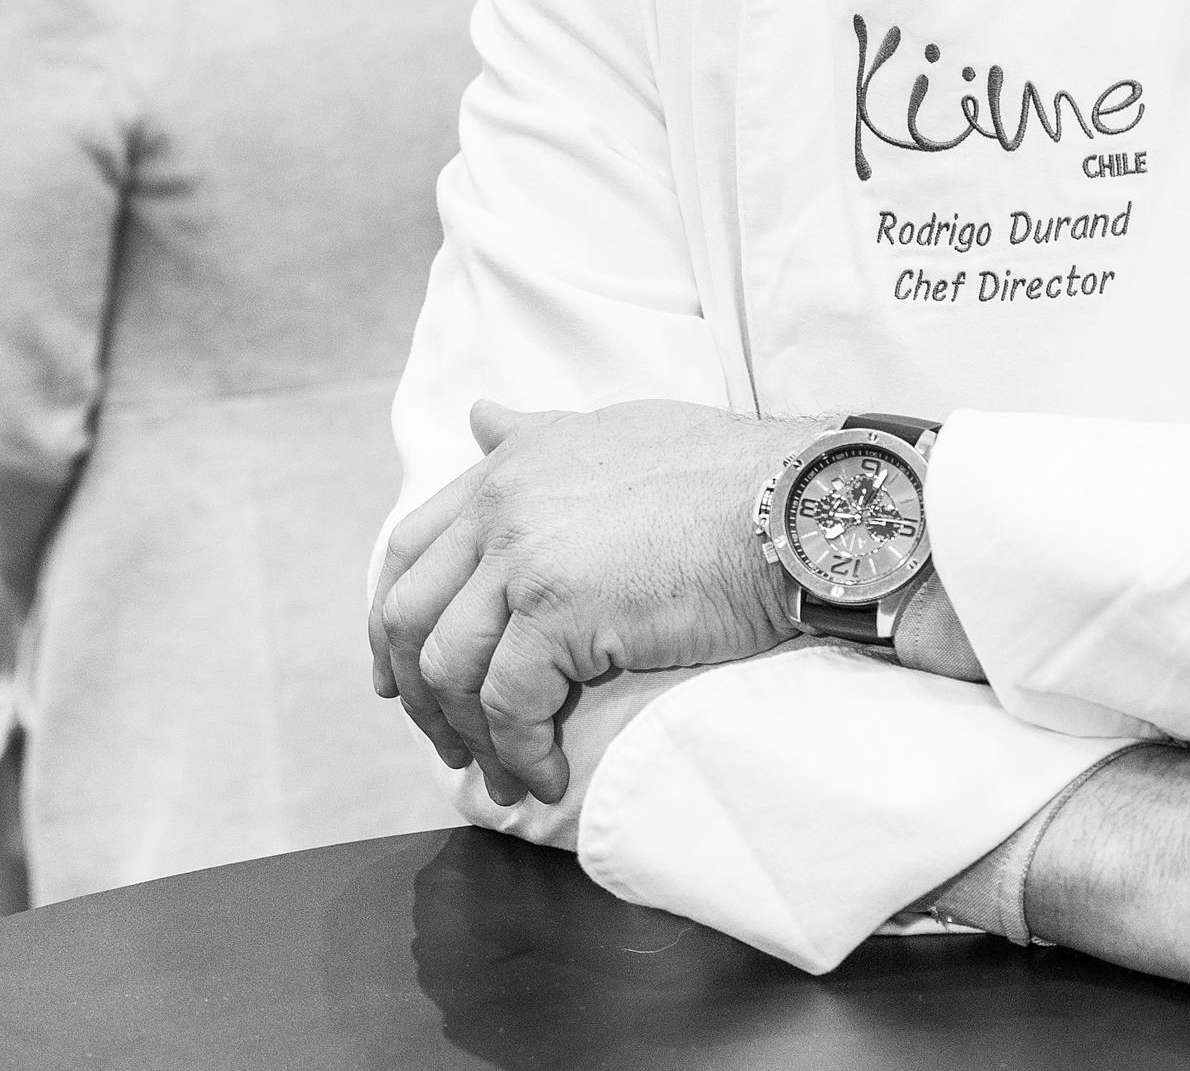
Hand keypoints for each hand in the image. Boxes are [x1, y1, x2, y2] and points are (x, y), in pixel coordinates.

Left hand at [368, 399, 822, 805]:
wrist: (795, 505)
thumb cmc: (728, 473)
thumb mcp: (618, 431)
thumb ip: (539, 433)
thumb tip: (478, 416)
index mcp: (514, 464)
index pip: (410, 549)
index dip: (394, 623)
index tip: (402, 676)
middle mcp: (506, 503)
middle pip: (408, 616)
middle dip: (415, 694)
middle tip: (449, 742)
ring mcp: (527, 555)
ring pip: (448, 668)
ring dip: (466, 734)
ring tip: (504, 772)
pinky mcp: (559, 612)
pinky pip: (507, 704)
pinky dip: (518, 751)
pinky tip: (544, 773)